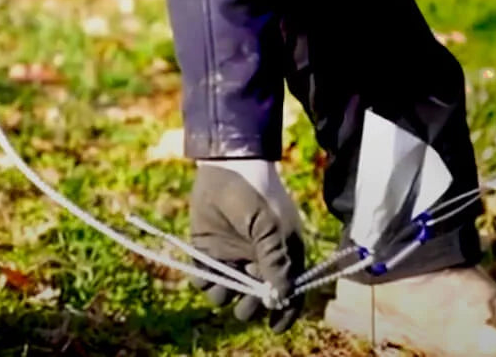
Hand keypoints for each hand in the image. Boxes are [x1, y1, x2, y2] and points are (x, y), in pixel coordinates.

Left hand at [189, 160, 305, 331]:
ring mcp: (235, 257)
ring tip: (224, 283)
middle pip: (258, 299)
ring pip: (230, 293)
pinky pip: (207, 279)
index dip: (284, 312)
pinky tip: (207, 271)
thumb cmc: (256, 195)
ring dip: (226, 295)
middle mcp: (260, 261)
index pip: (289, 291)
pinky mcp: (210, 252)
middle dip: (251, 307)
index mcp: (284, 255)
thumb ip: (276, 264)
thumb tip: (282, 297)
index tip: (275, 327)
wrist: (225, 167)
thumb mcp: (270, 229)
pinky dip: (205, 282)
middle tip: (246, 304)